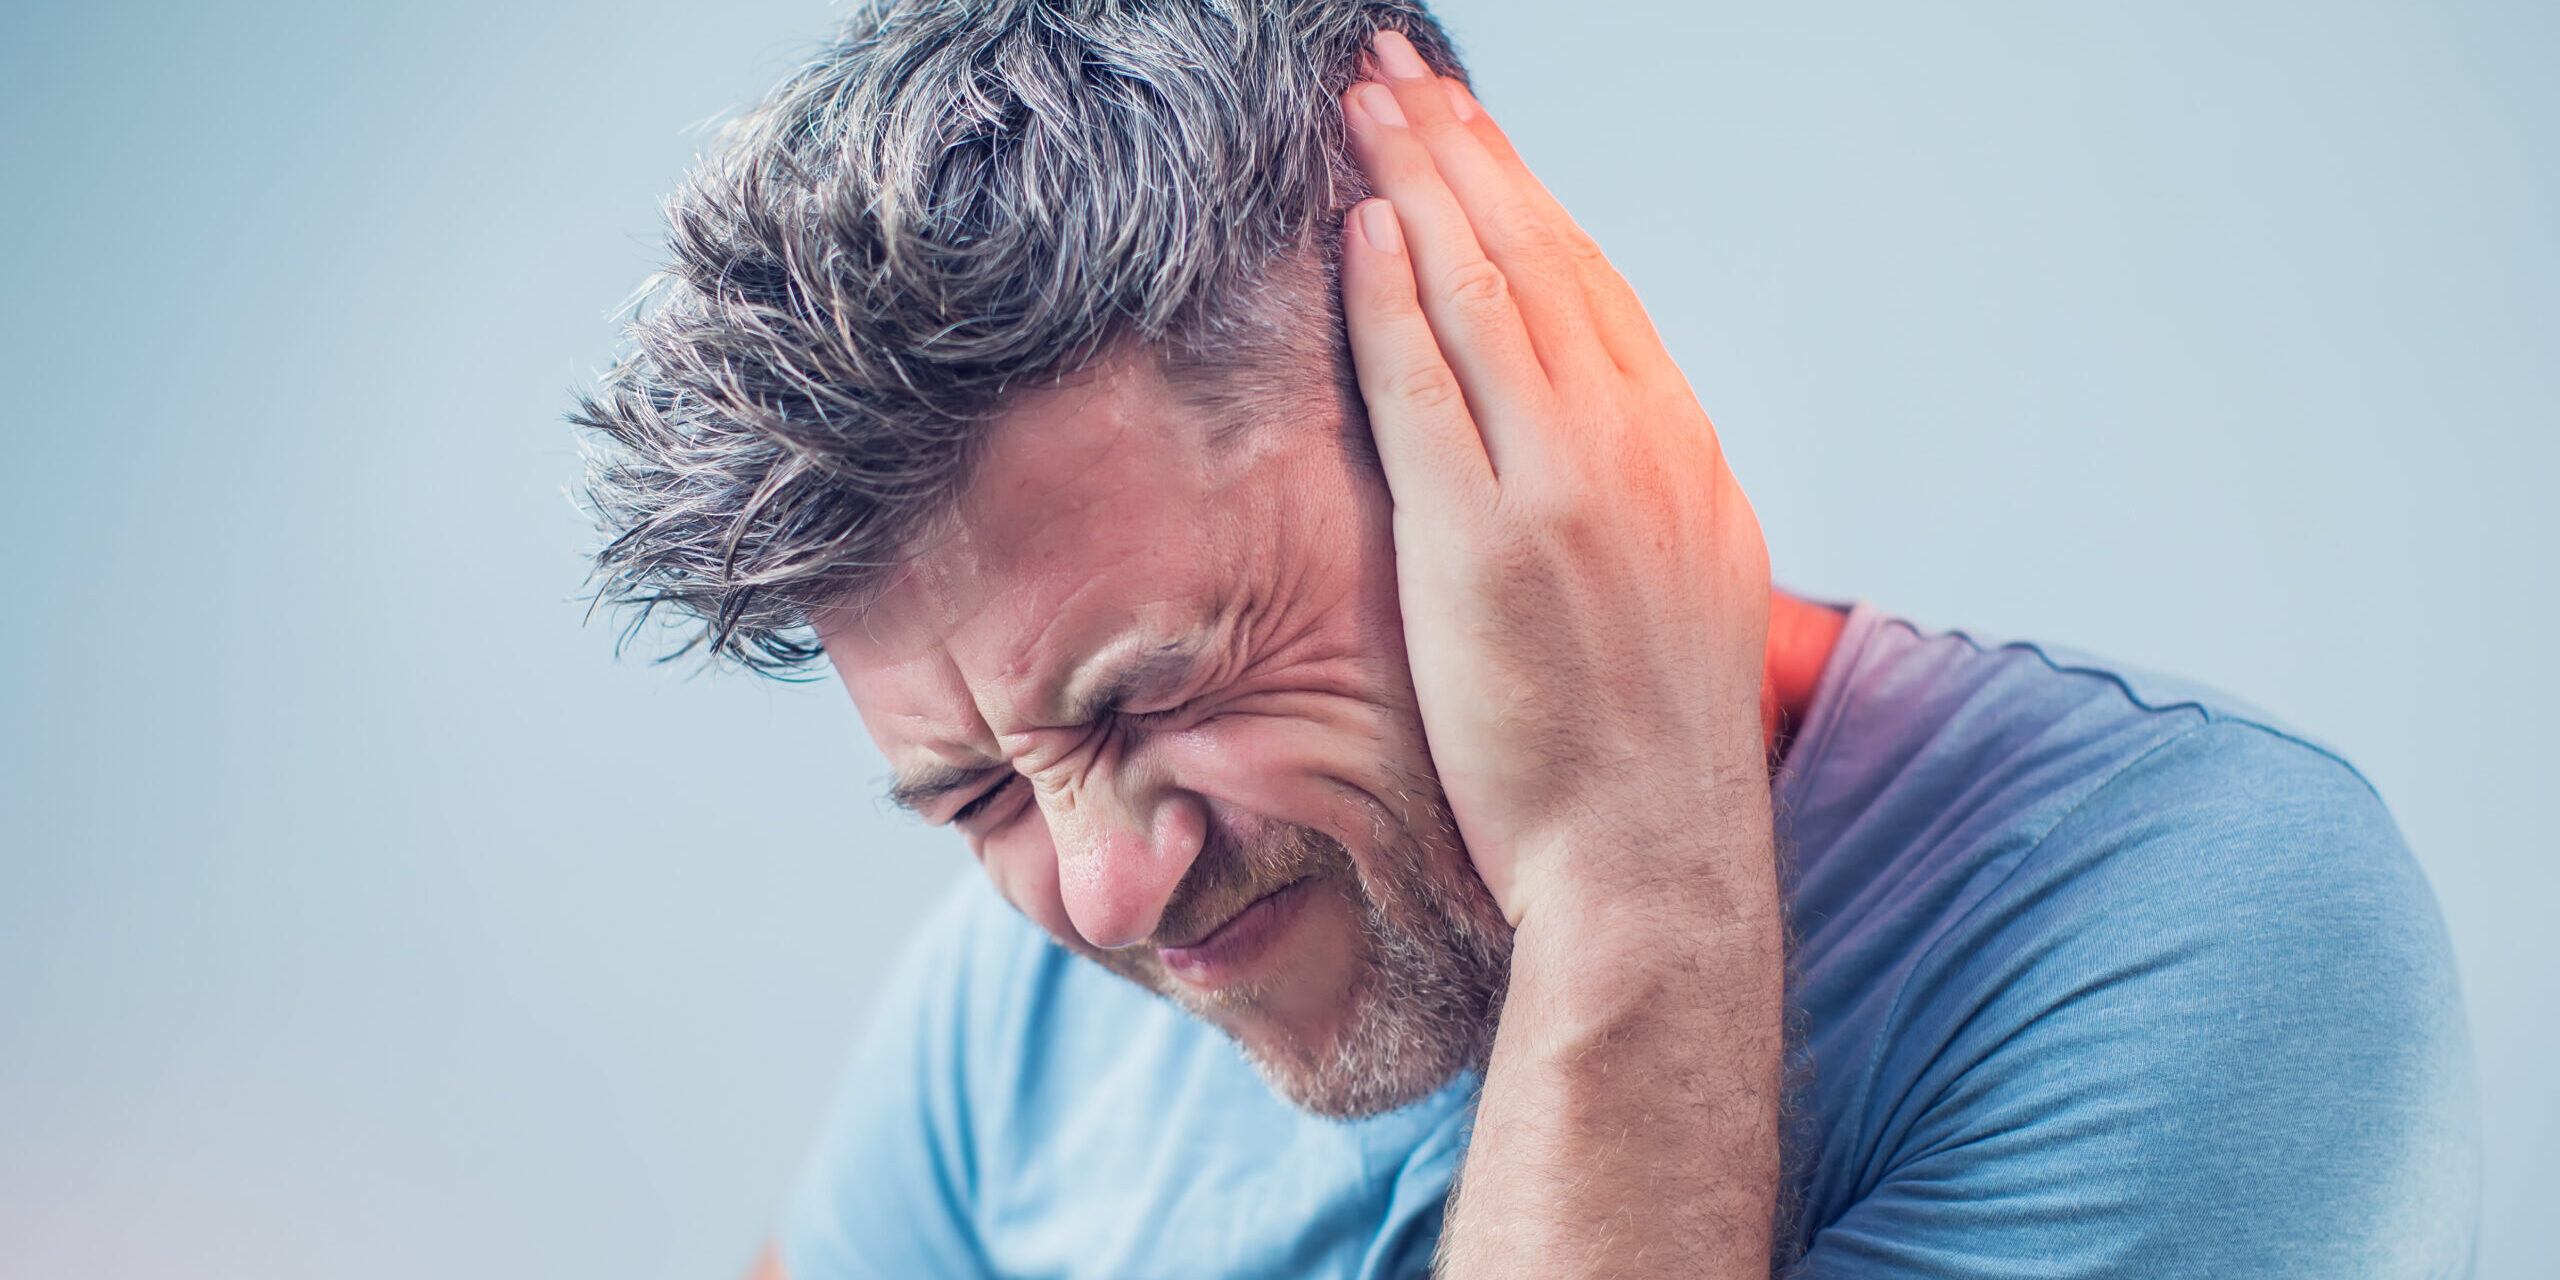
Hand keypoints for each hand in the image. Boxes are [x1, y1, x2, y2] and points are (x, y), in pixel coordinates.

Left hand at [1341, 32, 1772, 927]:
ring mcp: (1568, 485)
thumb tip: (1587, 443)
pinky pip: (1430, 386)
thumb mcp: (1682, 593)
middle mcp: (1638, 443)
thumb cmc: (1650, 753)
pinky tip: (1360, 223)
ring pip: (1488, 291)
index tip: (1468, 129)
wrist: (1656, 864)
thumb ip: (1637, 496)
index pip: (1591, 284)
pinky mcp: (1490, 540)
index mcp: (1682, 451)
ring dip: (1419, 181)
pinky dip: (1396, 295)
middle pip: (1539, 256)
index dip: (1520, 192)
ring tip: (1363, 104)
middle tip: (1397, 71)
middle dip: (1462, 150)